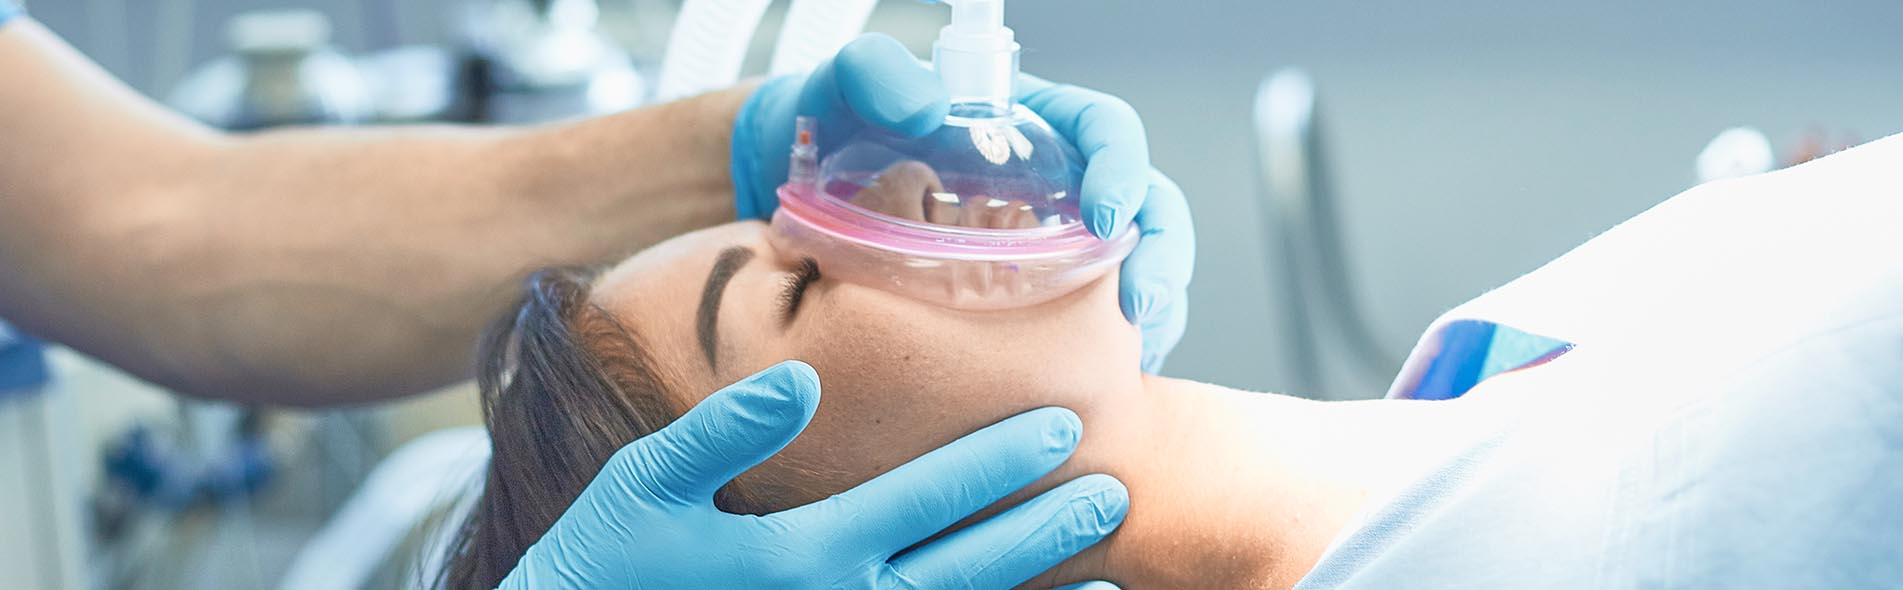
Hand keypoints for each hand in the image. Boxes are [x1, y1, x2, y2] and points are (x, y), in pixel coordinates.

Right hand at [499, 361, 1128, 588]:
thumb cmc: (600, 568)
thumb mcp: (641, 487)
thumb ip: (721, 431)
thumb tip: (807, 375)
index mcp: (801, 558)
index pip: (927, 501)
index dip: (1002, 460)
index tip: (1067, 423)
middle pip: (969, 570)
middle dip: (1047, 529)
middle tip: (1119, 492)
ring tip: (1106, 576)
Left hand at [732, 34, 1195, 371]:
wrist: (795, 187)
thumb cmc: (831, 126)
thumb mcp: (844, 88)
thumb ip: (875, 74)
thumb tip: (924, 105)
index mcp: (1034, 123)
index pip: (1108, 134)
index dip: (1123, 172)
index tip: (1106, 219)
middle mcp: (1059, 182)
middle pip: (1147, 209)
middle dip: (1162, 257)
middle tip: (1141, 308)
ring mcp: (1055, 243)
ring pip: (1135, 270)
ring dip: (1154, 312)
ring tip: (1138, 354)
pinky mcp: (1038, 297)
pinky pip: (1097, 325)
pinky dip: (1114, 353)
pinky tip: (1101, 383)